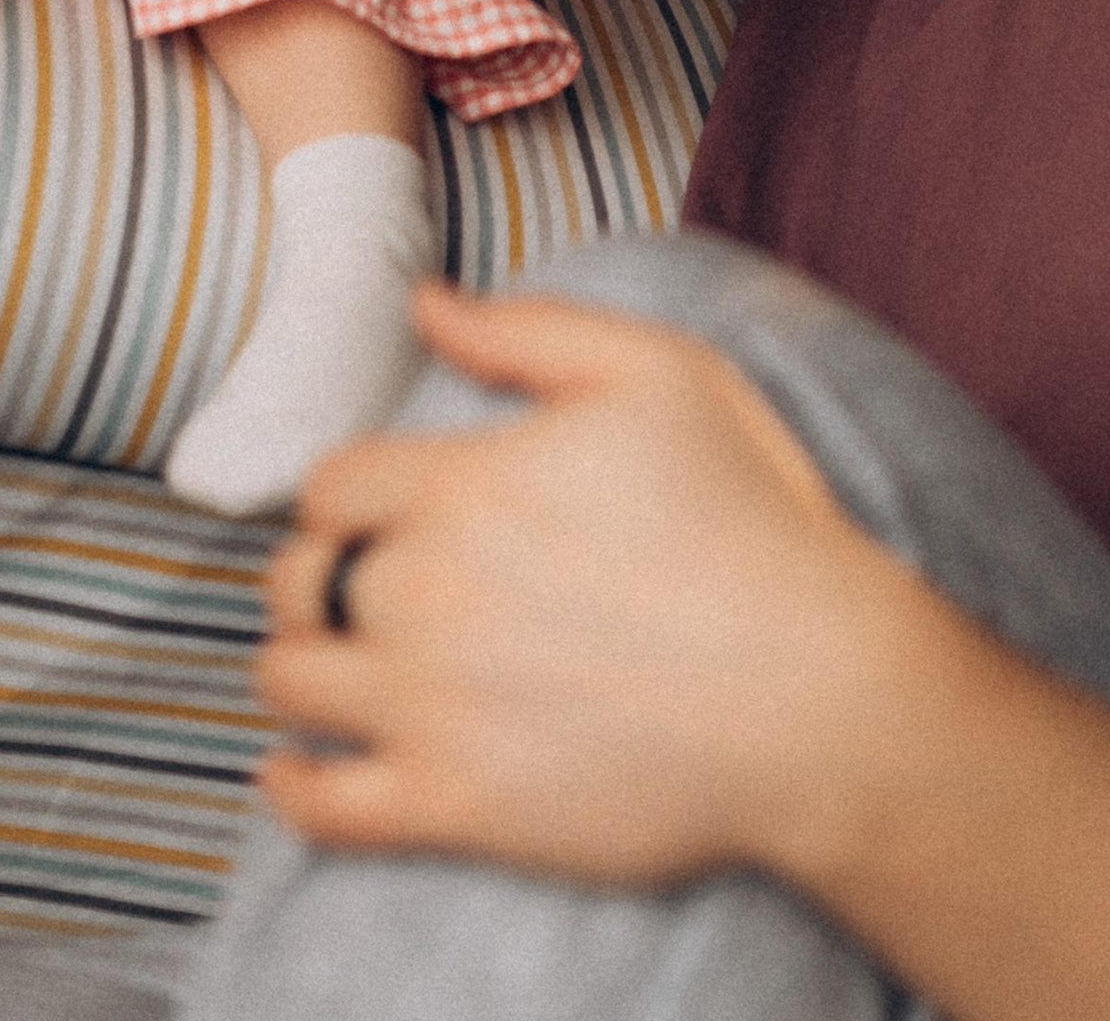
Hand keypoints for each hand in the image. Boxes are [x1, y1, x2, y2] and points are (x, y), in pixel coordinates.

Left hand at [255, 282, 909, 892]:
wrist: (818, 699)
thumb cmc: (754, 523)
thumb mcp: (659, 372)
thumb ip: (528, 330)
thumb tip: (425, 301)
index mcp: (464, 485)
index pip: (331, 483)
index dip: (347, 492)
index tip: (375, 511)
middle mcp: (425, 591)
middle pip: (300, 578)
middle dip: (314, 574)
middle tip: (347, 585)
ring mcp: (434, 708)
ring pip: (292, 682)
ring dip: (299, 665)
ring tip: (330, 664)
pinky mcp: (459, 808)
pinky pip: (325, 807)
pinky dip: (291, 788)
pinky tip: (292, 770)